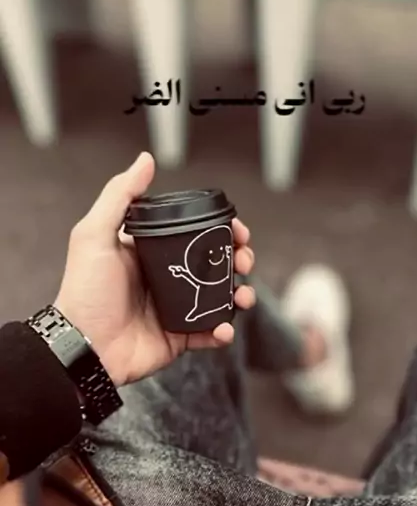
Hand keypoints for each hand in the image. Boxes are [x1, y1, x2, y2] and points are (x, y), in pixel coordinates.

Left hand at [55, 153, 255, 387]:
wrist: (83, 345)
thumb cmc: (85, 291)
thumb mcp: (94, 235)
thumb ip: (120, 196)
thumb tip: (146, 160)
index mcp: (153, 253)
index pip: (196, 235)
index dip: (222, 231)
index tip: (238, 231)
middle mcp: (168, 279)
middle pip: (216, 265)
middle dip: (239, 261)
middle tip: (244, 262)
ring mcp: (176, 309)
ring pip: (221, 298)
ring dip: (241, 295)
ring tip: (243, 297)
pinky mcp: (180, 338)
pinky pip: (211, 333)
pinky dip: (224, 331)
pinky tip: (225, 328)